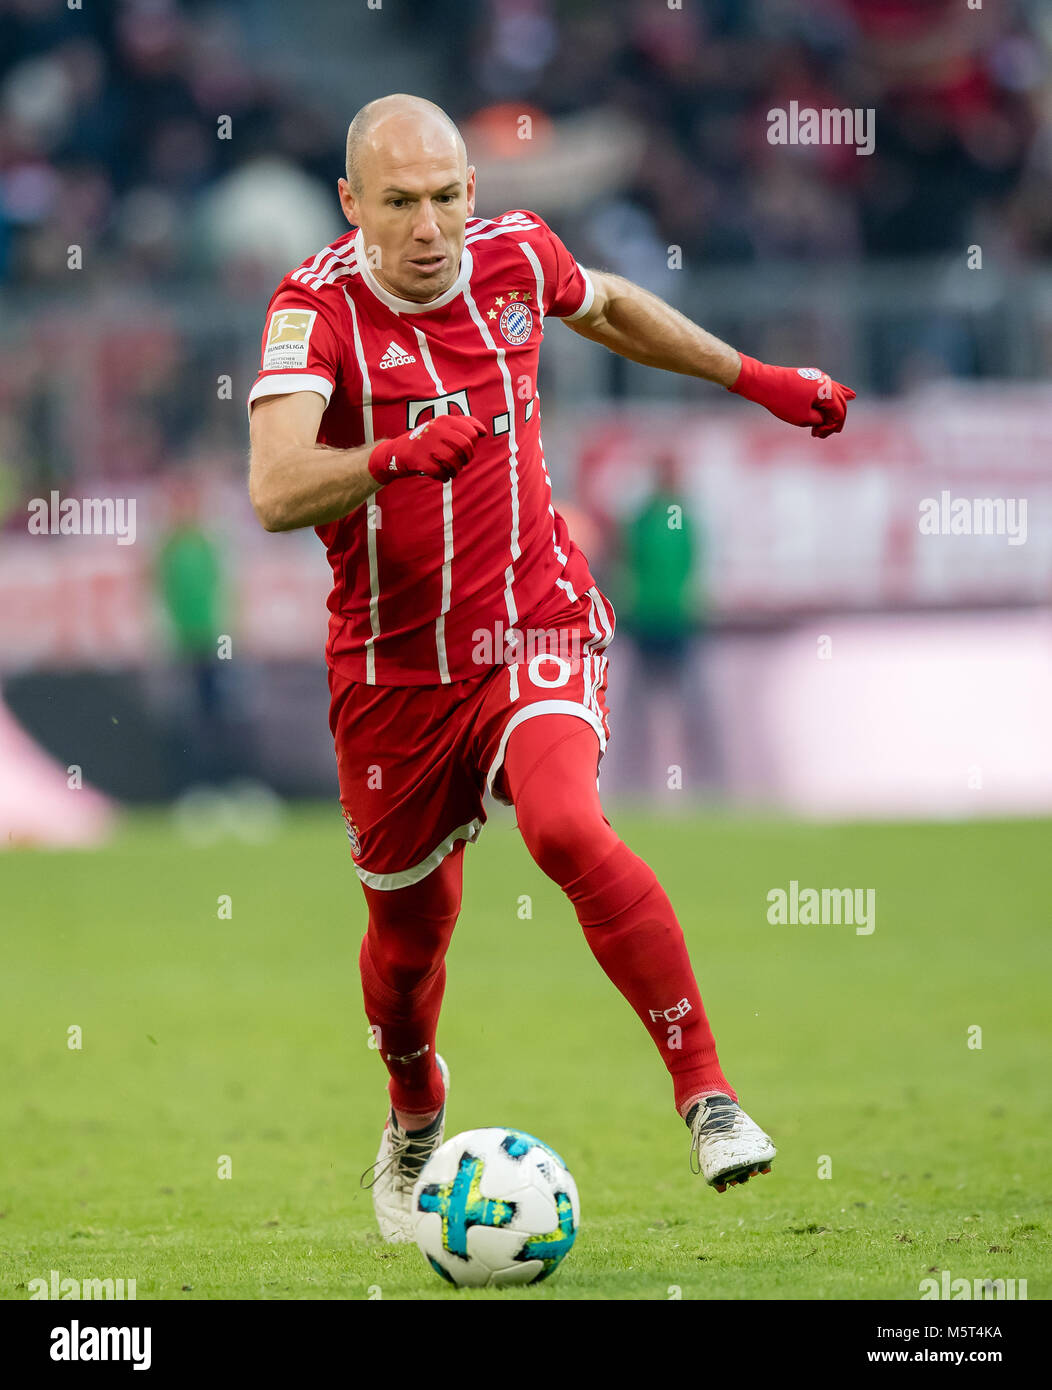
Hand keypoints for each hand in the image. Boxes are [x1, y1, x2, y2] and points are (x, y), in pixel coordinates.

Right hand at [367, 414, 486, 483]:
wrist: (396, 452)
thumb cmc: (425, 441)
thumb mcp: (441, 428)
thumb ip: (462, 425)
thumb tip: (483, 432)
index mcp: (444, 420)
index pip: (471, 432)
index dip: (472, 446)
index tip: (466, 452)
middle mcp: (436, 429)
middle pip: (464, 447)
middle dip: (466, 459)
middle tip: (461, 464)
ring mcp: (426, 444)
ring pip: (453, 460)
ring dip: (455, 470)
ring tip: (452, 472)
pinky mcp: (419, 459)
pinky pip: (439, 471)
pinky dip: (443, 477)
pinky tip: (442, 477)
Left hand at [729, 353, 855, 437]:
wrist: (764, 382)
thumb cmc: (783, 401)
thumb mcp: (803, 418)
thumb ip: (819, 420)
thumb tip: (823, 418)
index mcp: (828, 391)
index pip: (839, 413)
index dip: (832, 427)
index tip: (817, 435)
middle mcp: (827, 382)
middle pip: (839, 404)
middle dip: (833, 421)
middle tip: (822, 434)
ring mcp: (819, 377)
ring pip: (836, 394)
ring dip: (833, 410)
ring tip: (834, 422)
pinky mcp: (811, 377)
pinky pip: (828, 388)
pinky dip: (834, 396)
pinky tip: (849, 395)